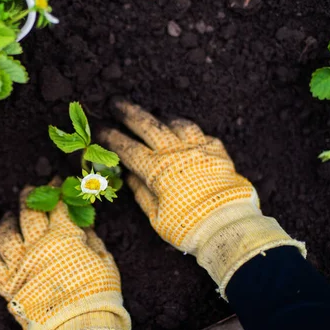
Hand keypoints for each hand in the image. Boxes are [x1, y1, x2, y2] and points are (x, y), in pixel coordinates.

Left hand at [0, 181, 130, 329]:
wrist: (78, 328)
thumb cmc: (97, 295)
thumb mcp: (104, 261)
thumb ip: (92, 239)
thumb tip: (84, 224)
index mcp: (63, 238)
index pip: (57, 205)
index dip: (57, 191)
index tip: (56, 182)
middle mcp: (37, 246)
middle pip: (28, 213)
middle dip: (29, 197)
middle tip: (30, 190)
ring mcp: (19, 265)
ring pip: (6, 235)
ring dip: (8, 222)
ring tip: (10, 217)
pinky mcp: (8, 285)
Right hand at [99, 99, 304, 297]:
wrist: (229, 226)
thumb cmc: (188, 226)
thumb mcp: (156, 217)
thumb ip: (142, 193)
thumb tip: (130, 176)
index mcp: (157, 170)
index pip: (127, 148)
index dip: (111, 137)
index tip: (100, 128)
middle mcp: (176, 153)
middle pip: (149, 125)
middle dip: (130, 113)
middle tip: (117, 103)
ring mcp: (198, 149)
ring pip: (177, 124)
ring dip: (162, 118)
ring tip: (156, 116)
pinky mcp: (218, 152)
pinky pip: (201, 134)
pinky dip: (190, 131)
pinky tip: (186, 133)